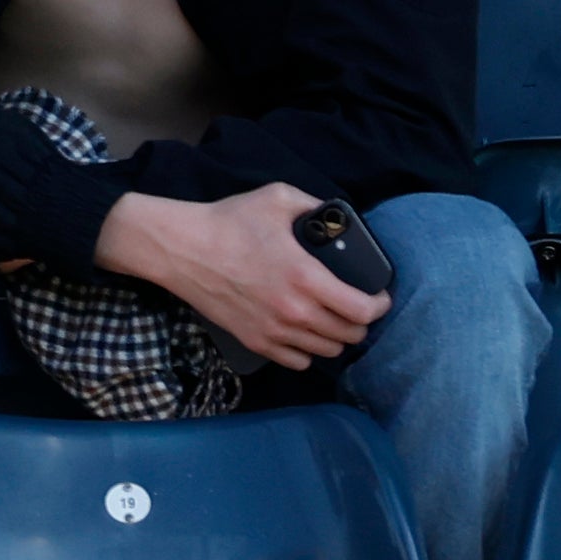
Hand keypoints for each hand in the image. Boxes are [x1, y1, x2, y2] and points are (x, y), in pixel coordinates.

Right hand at [100, 180, 389, 369]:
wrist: (181, 249)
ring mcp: (274, 331)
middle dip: (360, 321)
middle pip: (350, 335)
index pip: (363, 310)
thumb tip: (336, 218)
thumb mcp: (277, 198)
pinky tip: (304, 333)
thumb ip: (314, 206)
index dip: (379, 305)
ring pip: (327, 351)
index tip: (378, 296)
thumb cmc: (228, 222)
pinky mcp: (255, 342)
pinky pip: (298, 361)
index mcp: (306, 277)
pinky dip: (308, 351)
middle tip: (355, 306)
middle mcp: (294, 311)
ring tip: (332, 320)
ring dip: (336, 336)